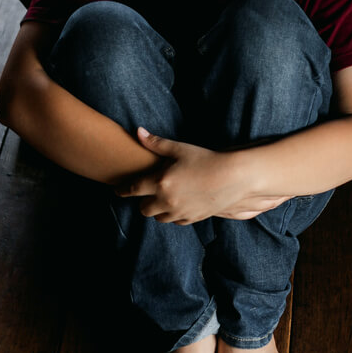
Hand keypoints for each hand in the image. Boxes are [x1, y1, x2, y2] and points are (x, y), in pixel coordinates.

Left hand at [116, 128, 291, 223]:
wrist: (234, 177)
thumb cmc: (206, 159)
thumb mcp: (180, 149)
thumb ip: (156, 143)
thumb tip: (138, 132)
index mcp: (160, 182)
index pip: (132, 189)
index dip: (122, 190)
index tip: (117, 190)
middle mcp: (167, 200)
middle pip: (144, 209)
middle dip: (143, 201)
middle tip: (146, 193)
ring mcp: (180, 212)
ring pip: (159, 218)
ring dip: (158, 209)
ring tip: (163, 199)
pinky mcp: (193, 218)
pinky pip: (176, 221)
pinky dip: (173, 214)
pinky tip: (178, 204)